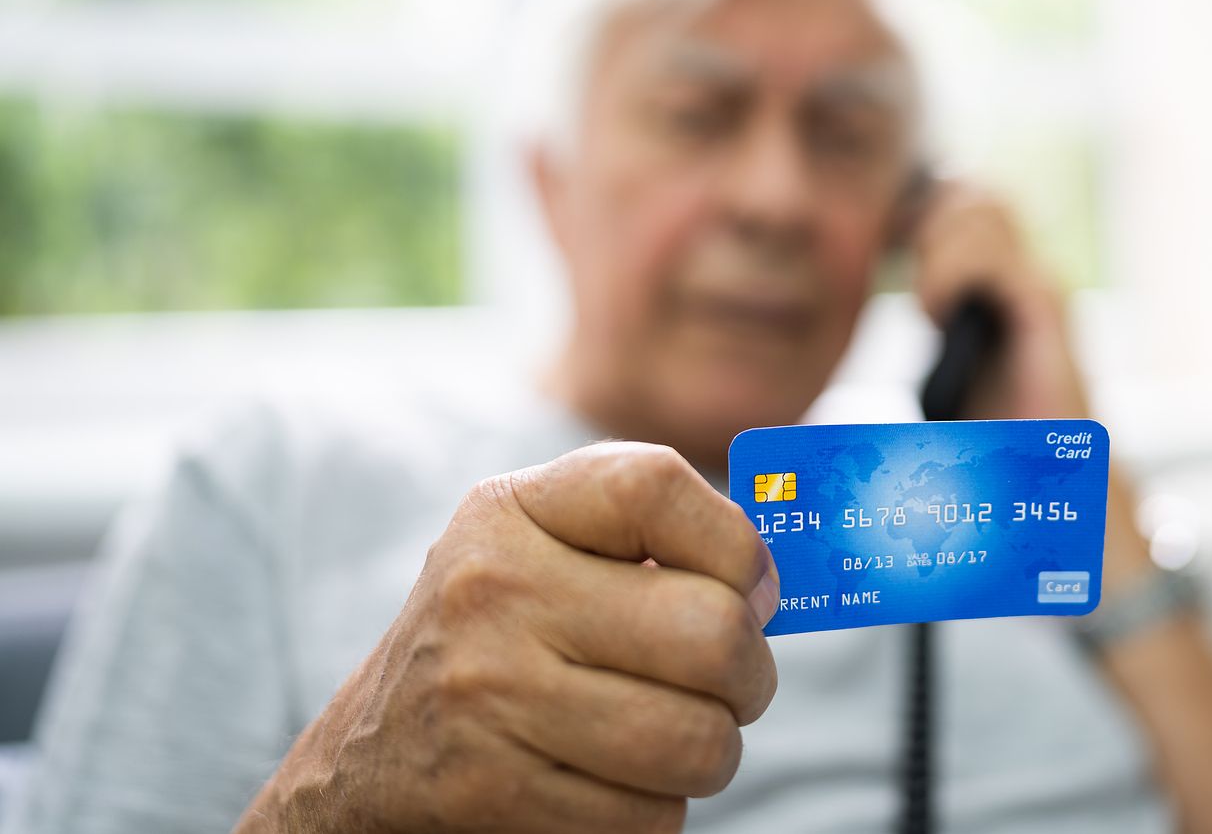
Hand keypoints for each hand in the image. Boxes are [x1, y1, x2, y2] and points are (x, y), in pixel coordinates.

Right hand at [237, 442, 779, 833]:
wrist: (365, 760)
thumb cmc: (498, 637)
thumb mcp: (542, 550)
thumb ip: (649, 538)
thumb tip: (770, 586)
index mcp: (512, 510)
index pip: (657, 486)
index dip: (737, 543)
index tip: (753, 589)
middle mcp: (492, 588)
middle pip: (710, 631)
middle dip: (749, 675)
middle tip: (734, 686)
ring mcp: (487, 692)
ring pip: (694, 740)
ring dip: (710, 753)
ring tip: (676, 736)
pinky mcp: (491, 790)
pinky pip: (649, 816)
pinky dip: (655, 810)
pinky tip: (613, 780)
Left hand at [912, 181, 1151, 591]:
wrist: (1059, 493)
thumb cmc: (1000, 446)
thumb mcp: (947, 377)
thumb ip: (928, 337)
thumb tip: (863, 331)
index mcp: (1004, 283)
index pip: (963, 198)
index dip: (920, 207)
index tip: (886, 245)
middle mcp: (1028, 273)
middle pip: (974, 190)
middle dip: (927, 220)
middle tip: (907, 279)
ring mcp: (1040, 288)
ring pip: (983, 204)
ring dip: (937, 245)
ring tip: (925, 308)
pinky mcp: (1046, 314)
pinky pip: (996, 257)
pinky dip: (951, 274)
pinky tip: (932, 317)